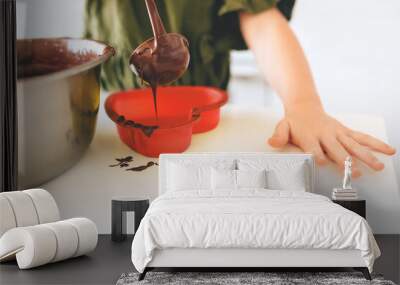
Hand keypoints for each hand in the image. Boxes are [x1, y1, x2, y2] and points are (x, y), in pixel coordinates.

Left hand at [268, 102, 395, 176]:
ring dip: (366, 156)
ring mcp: (338, 133)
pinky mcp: (346, 132)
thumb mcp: (282, 127)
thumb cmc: (294, 122)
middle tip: (356, 174)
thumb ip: (279, 136)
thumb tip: (271, 142)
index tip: (324, 163)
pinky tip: (389, 151)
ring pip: (354, 145)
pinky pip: (362, 138)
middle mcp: (326, 135)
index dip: (319, 156)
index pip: (315, 149)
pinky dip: (376, 144)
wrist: (304, 107)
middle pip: (337, 150)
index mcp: (309, 136)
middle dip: (346, 162)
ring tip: (379, 167)